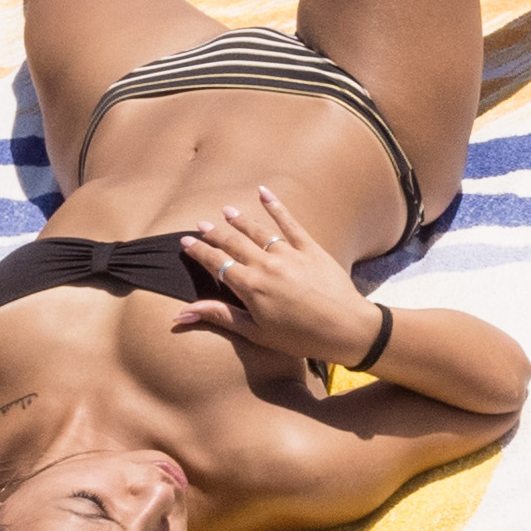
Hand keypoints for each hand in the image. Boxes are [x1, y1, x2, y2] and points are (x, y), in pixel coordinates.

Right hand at [175, 189, 380, 363]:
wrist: (348, 329)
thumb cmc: (301, 338)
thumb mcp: (257, 332)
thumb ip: (220, 316)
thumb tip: (181, 313)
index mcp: (249, 287)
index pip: (216, 263)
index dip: (199, 251)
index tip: (185, 242)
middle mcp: (266, 265)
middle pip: (233, 243)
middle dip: (214, 233)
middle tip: (201, 225)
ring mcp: (289, 255)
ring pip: (258, 231)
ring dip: (240, 220)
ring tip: (226, 211)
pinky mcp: (311, 249)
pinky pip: (290, 223)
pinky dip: (276, 206)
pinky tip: (264, 192)